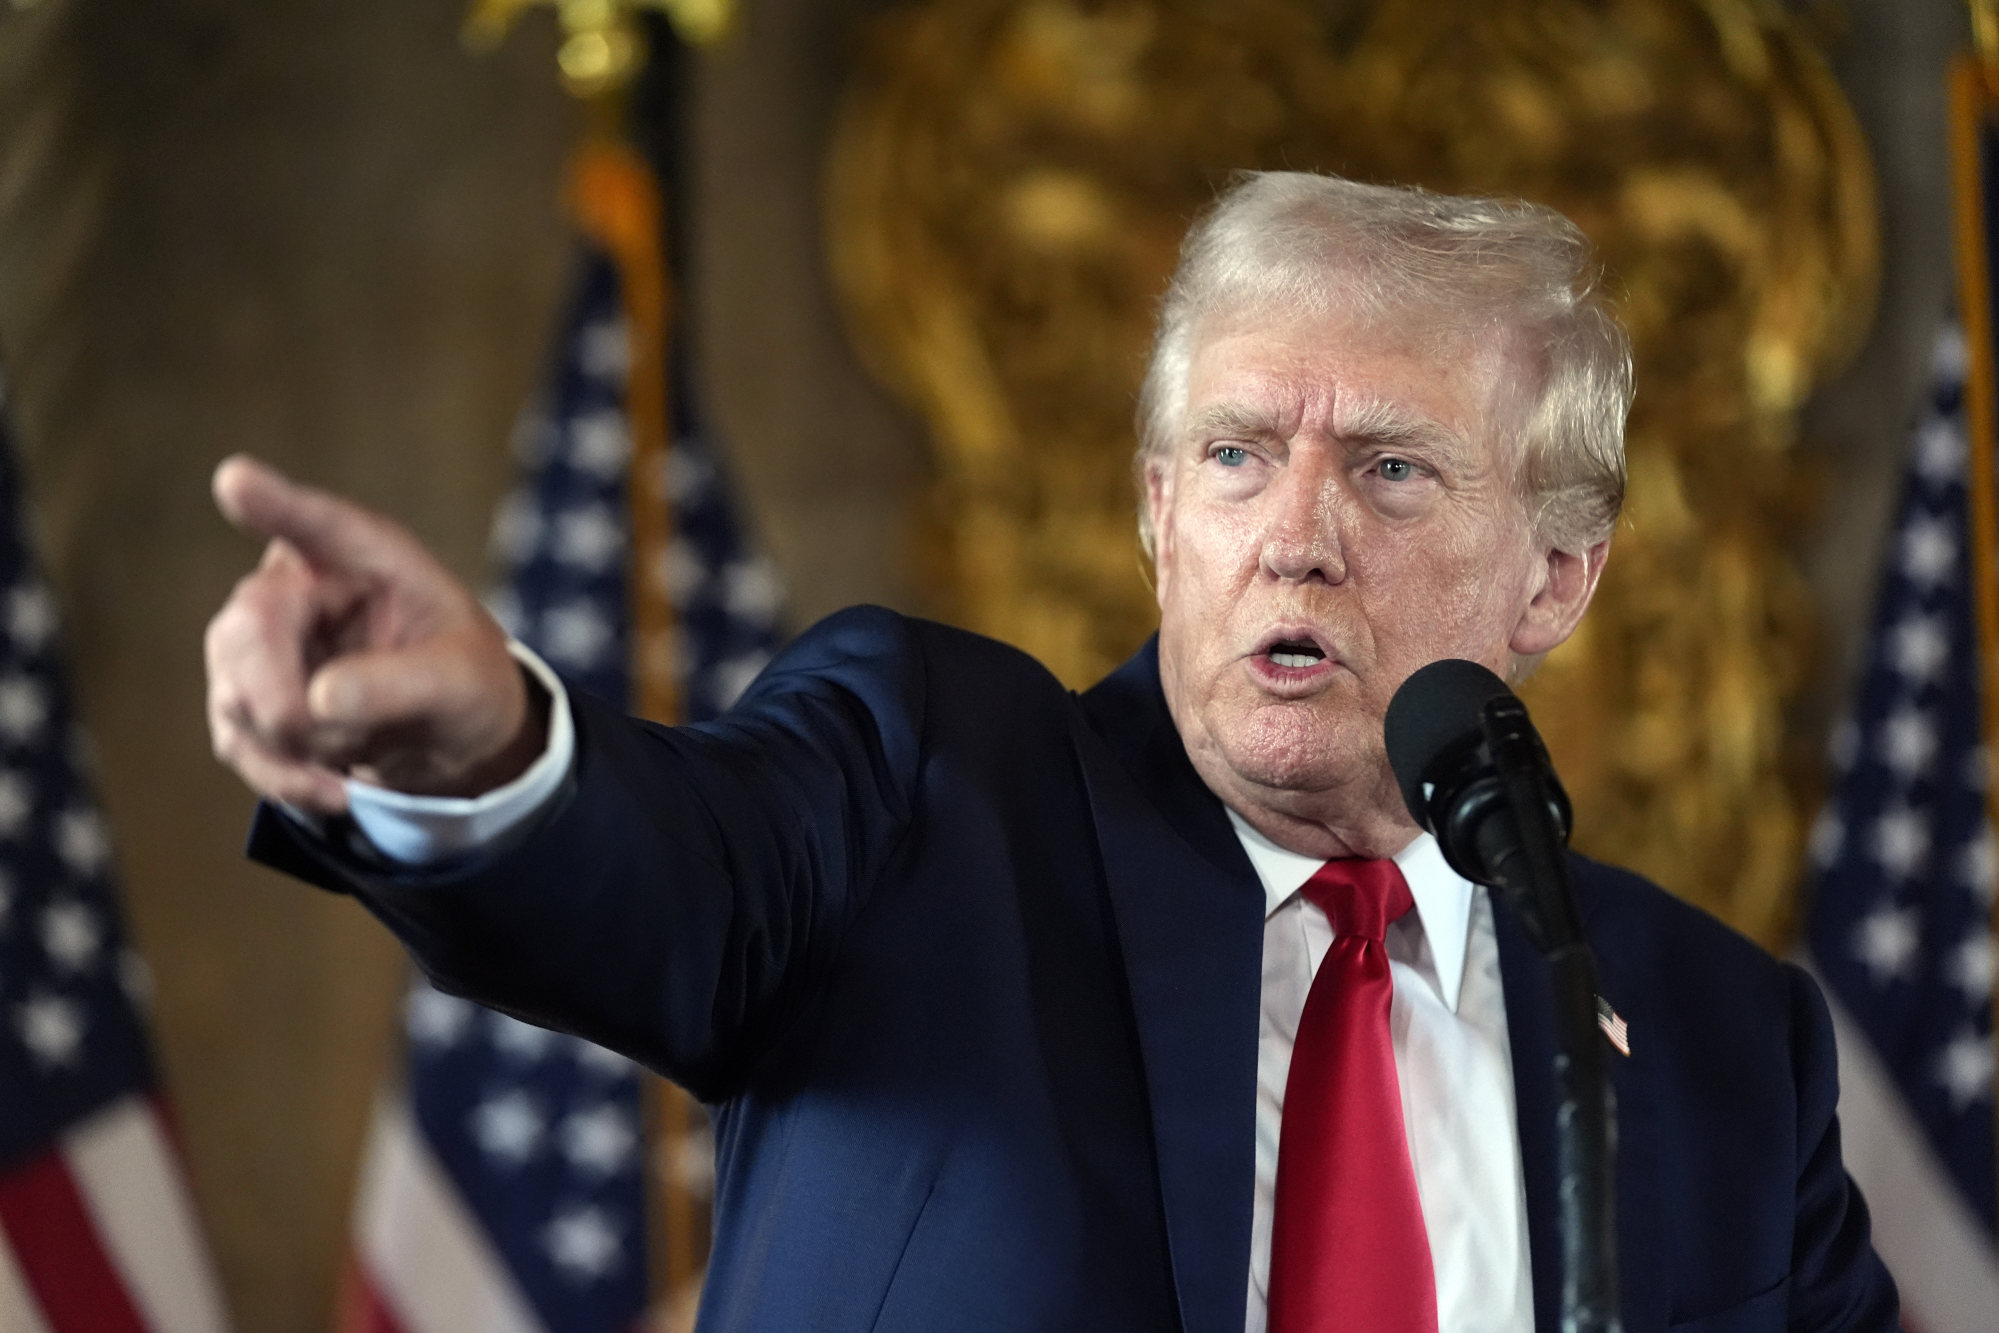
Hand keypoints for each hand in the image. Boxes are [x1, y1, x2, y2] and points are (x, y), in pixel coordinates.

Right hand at [205, 455, 544, 814]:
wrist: (452, 735)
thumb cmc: (466, 681)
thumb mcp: (461, 682)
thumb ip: (400, 684)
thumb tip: (318, 702)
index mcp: (367, 557)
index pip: (317, 524)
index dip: (275, 504)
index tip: (237, 482)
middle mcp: (302, 586)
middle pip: (250, 627)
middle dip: (281, 699)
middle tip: (325, 738)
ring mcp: (264, 642)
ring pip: (236, 691)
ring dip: (295, 746)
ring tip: (357, 758)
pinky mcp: (248, 698)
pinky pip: (240, 740)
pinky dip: (285, 777)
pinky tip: (335, 791)